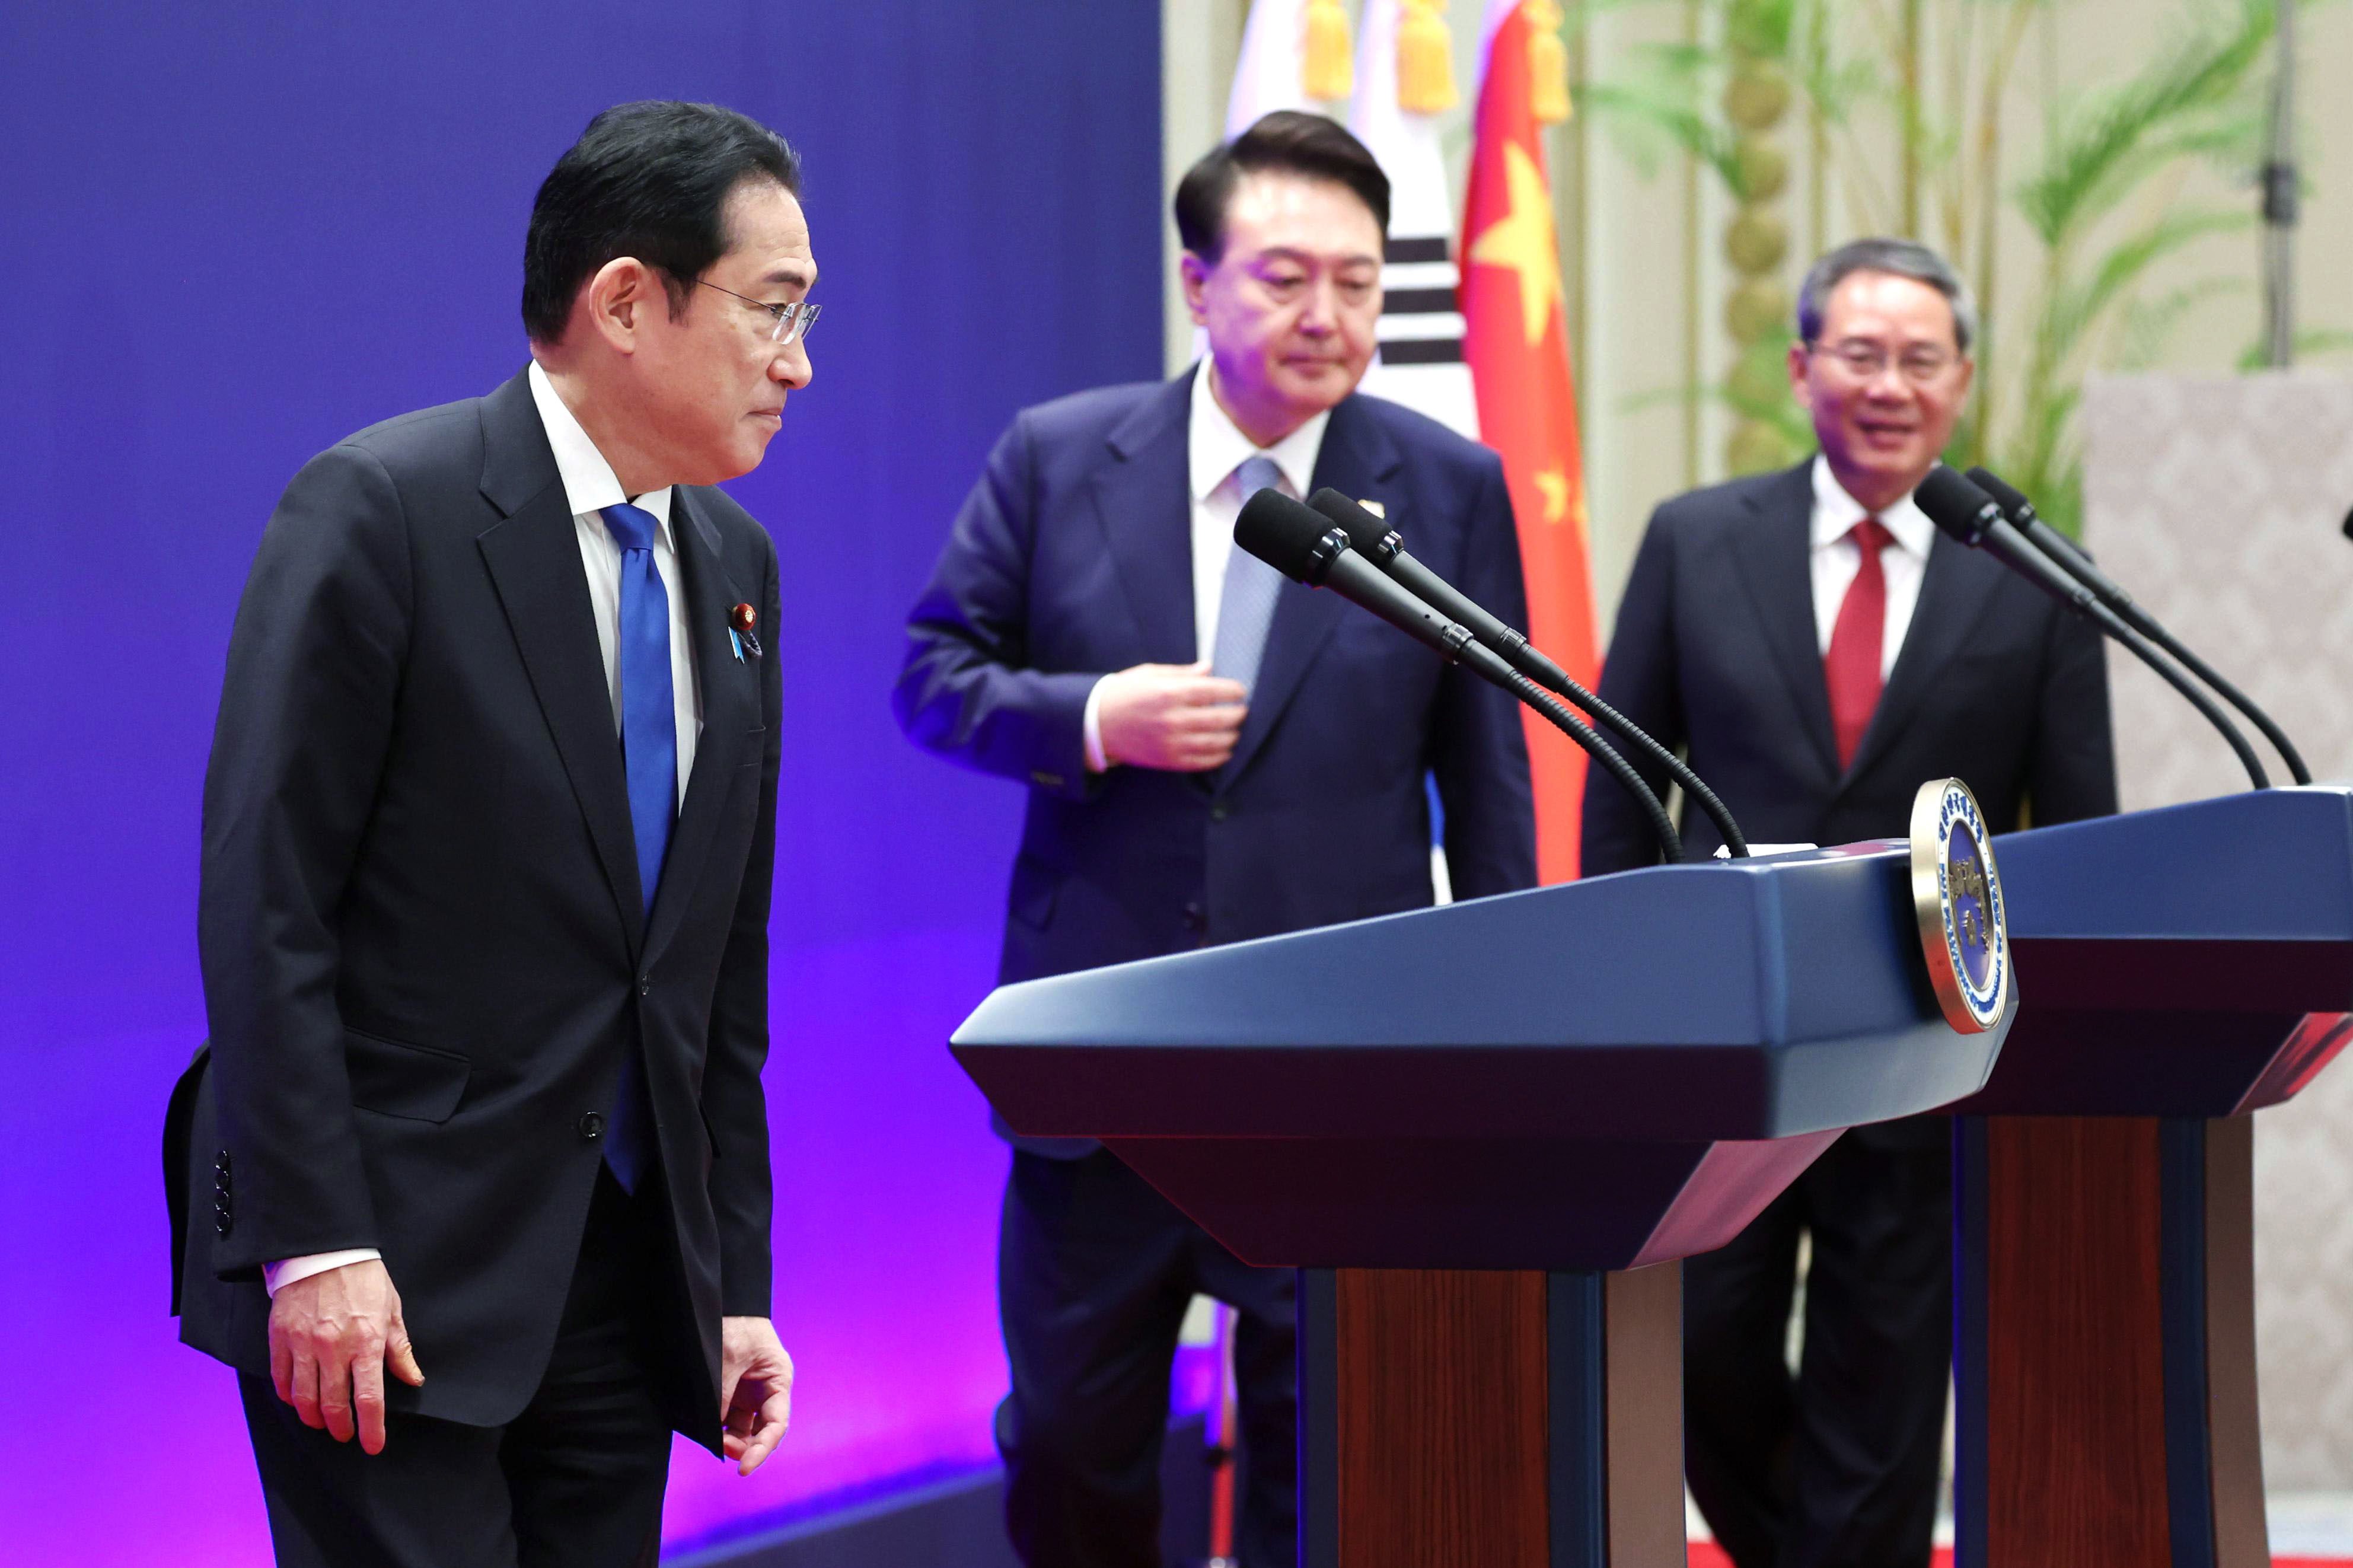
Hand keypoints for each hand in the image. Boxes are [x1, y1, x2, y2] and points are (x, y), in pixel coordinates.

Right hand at [268, 1258, 424, 1455]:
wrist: (323, 1249)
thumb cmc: (363, 1277)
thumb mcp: (391, 1309)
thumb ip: (399, 1349)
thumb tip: (412, 1379)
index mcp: (367, 1341)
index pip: (369, 1398)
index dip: (371, 1428)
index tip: (372, 1445)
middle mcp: (334, 1348)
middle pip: (334, 1405)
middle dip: (340, 1428)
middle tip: (345, 1435)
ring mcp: (303, 1344)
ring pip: (304, 1398)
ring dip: (313, 1418)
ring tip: (322, 1423)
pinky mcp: (280, 1338)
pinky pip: (281, 1378)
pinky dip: (289, 1396)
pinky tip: (298, 1400)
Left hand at [719, 1316, 793, 1475]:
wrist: (720, 1301)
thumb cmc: (733, 1323)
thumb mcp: (728, 1358)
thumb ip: (723, 1395)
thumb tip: (715, 1430)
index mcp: (777, 1381)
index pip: (775, 1425)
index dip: (762, 1449)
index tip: (744, 1469)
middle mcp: (765, 1392)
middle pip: (759, 1432)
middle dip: (744, 1446)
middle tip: (723, 1449)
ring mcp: (746, 1393)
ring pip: (740, 1429)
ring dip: (728, 1439)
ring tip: (713, 1439)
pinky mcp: (728, 1393)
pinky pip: (724, 1418)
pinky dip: (717, 1428)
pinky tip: (707, 1431)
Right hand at [1097, 661, 1247, 771]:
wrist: (1096, 724)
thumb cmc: (1123, 694)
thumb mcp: (1150, 674)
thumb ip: (1182, 674)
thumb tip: (1209, 668)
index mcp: (1168, 693)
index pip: (1213, 691)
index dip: (1233, 691)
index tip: (1241, 691)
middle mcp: (1172, 719)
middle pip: (1220, 719)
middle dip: (1238, 715)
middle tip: (1243, 711)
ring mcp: (1171, 743)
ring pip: (1215, 743)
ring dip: (1232, 736)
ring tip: (1236, 730)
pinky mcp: (1168, 760)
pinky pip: (1202, 762)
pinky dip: (1219, 757)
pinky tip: (1225, 750)